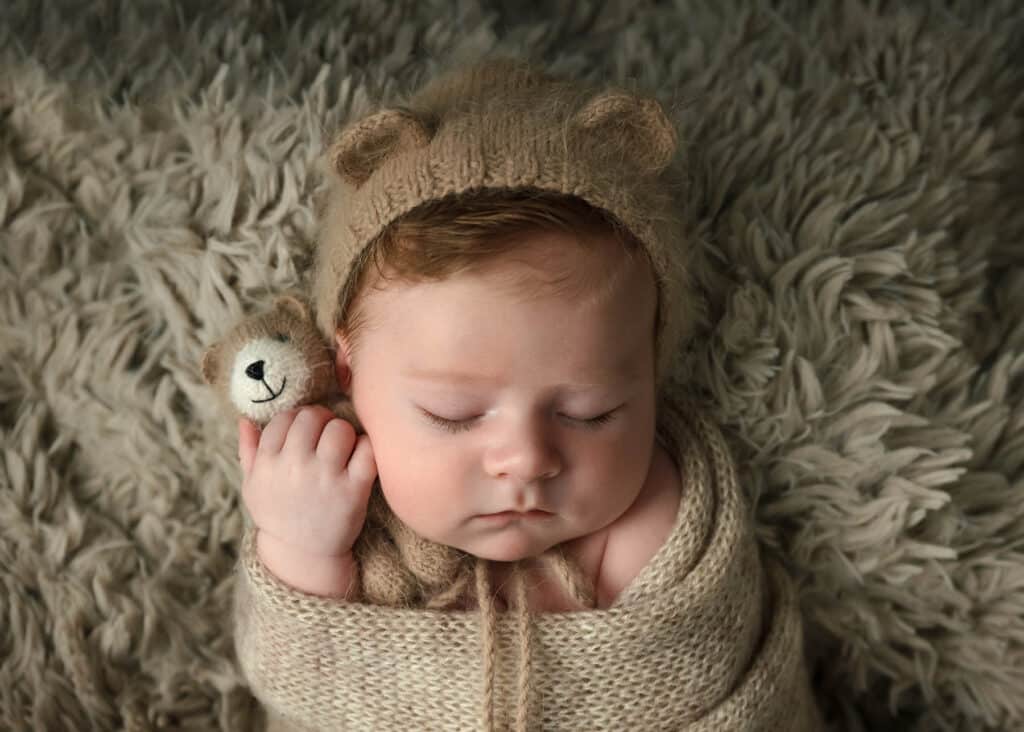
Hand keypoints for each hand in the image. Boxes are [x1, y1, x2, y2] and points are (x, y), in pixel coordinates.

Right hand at [237, 405, 375, 558]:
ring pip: (340, 429)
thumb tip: (245, 419)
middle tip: (326, 434)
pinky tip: (359, 458)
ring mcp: (326, 477)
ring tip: (342, 447)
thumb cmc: (277, 515)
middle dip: (321, 420)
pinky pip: (366, 450)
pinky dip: (366, 448)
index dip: (296, 418)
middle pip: (313, 417)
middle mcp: (295, 467)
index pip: (284, 418)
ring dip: (344, 433)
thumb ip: (248, 451)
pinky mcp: (354, 489)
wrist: (302, 554)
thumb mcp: (252, 487)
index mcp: (268, 463)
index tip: (304, 431)